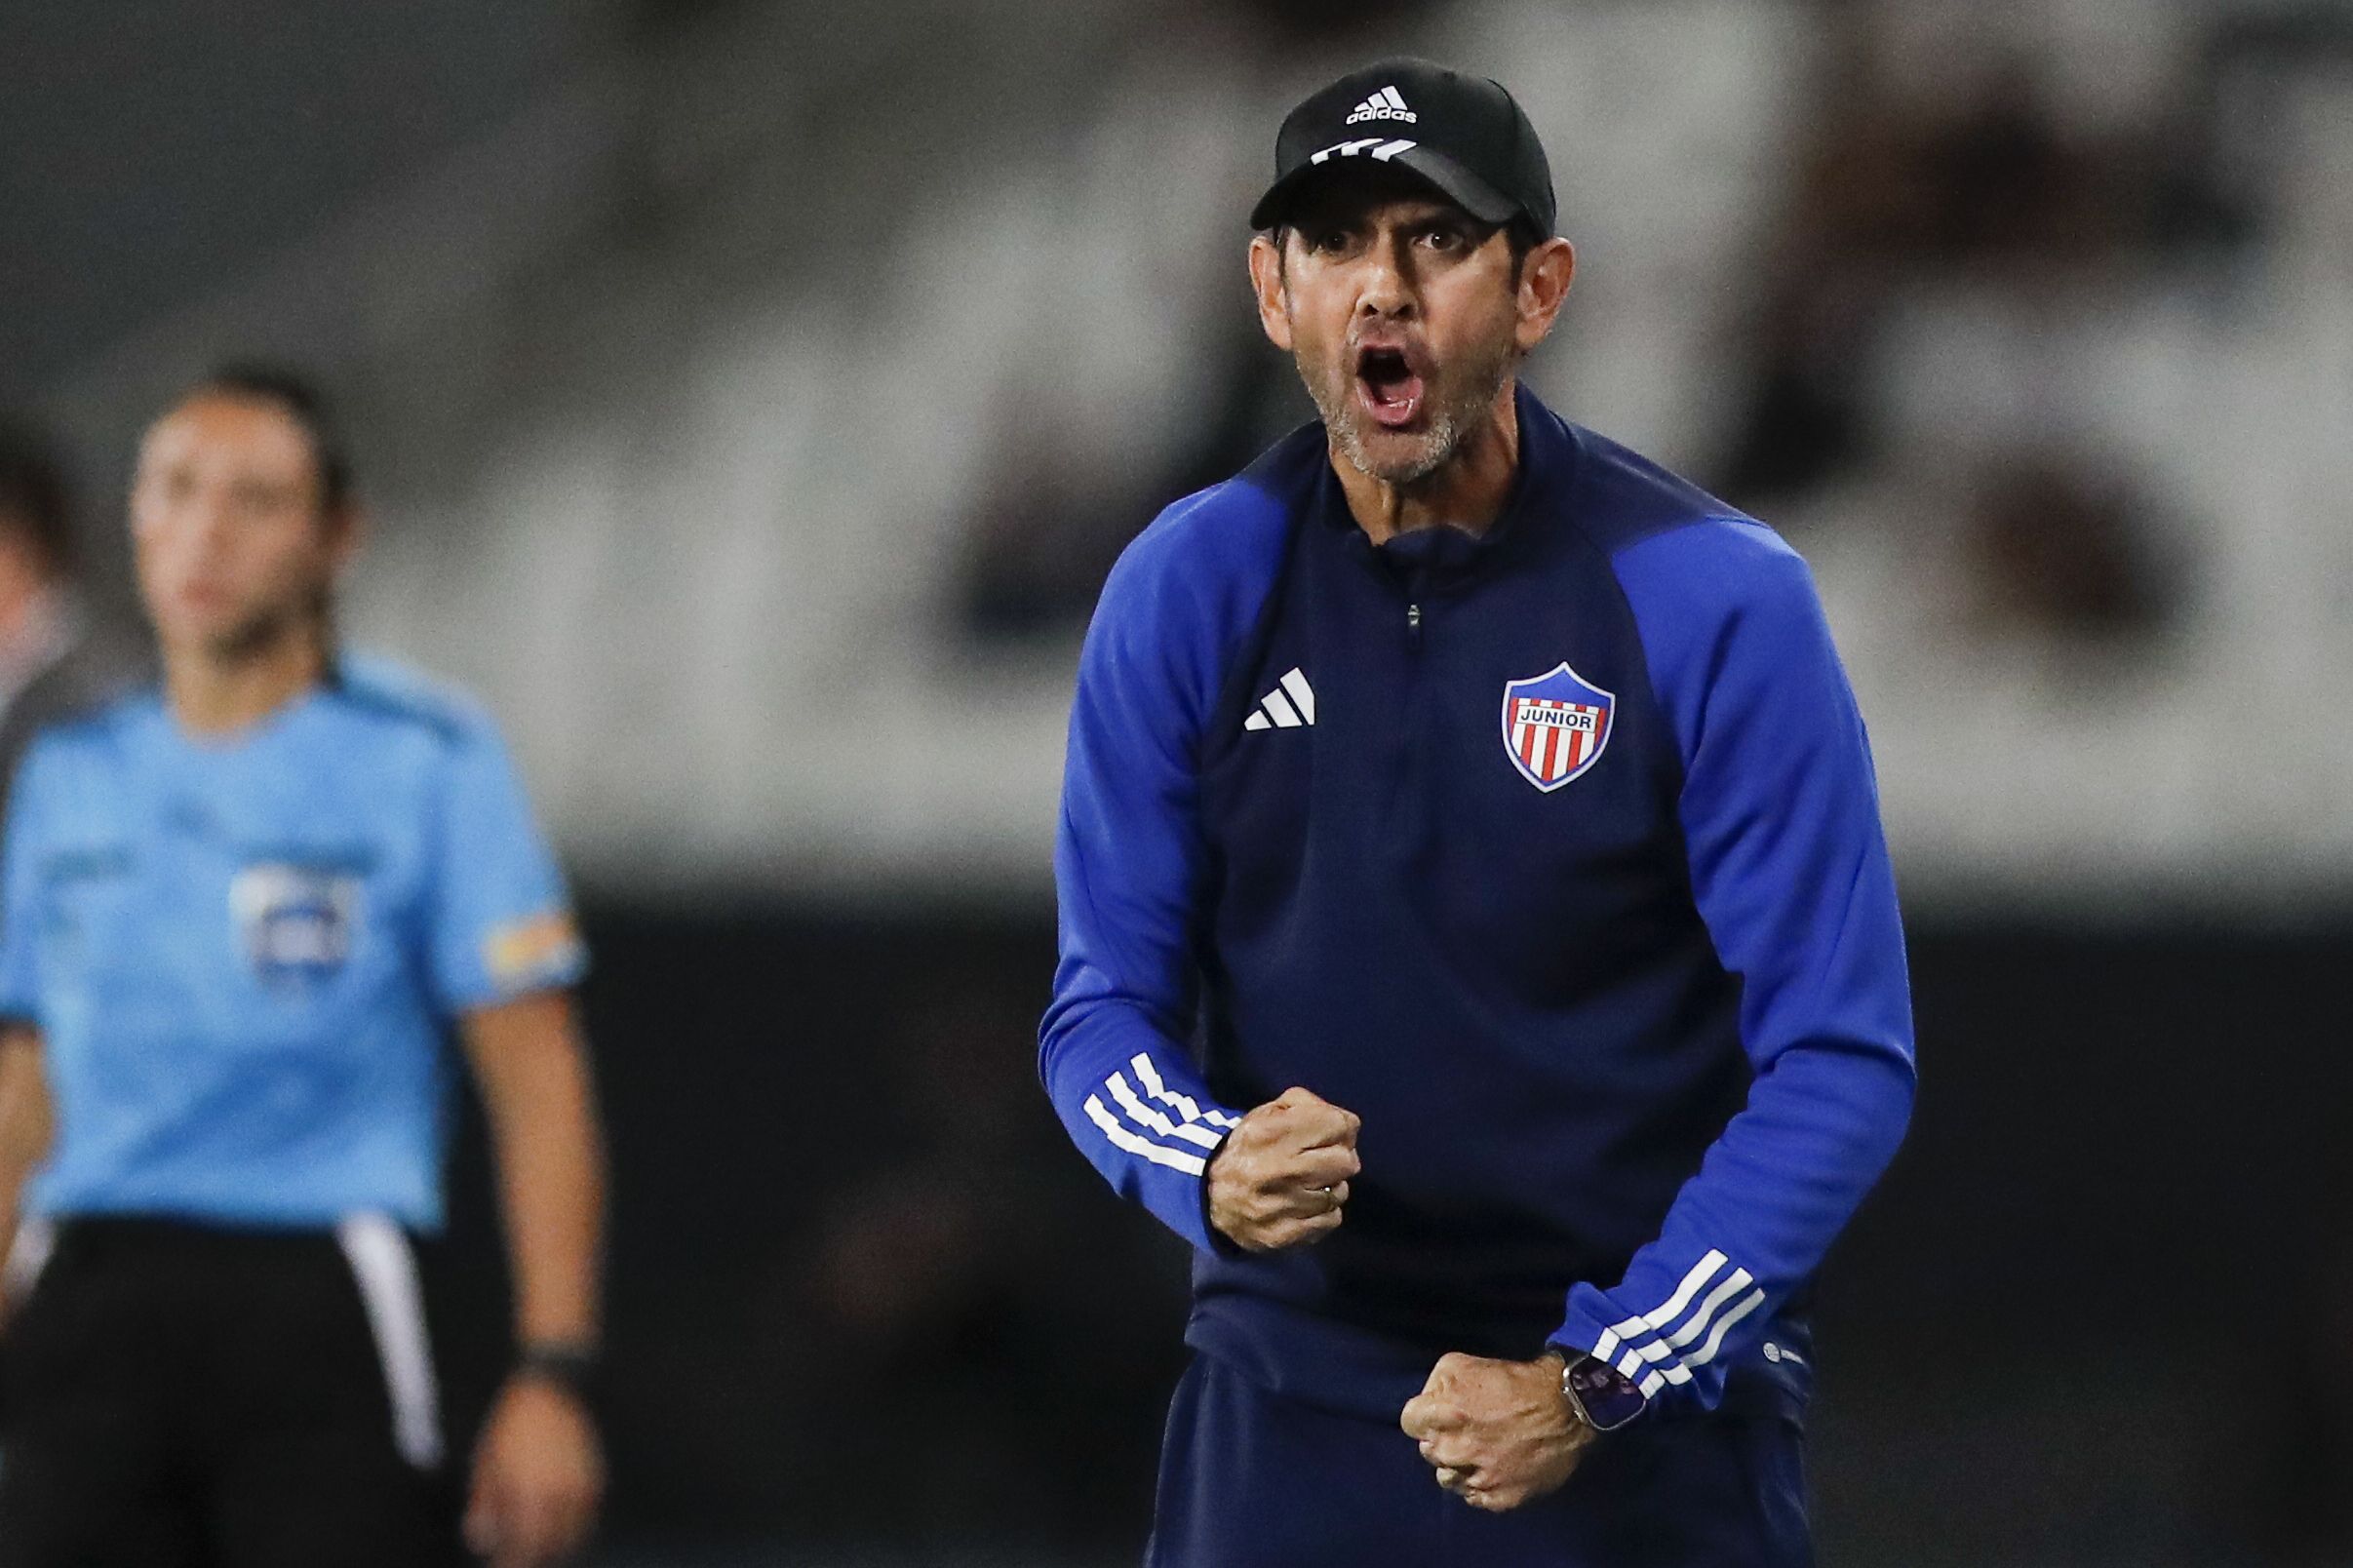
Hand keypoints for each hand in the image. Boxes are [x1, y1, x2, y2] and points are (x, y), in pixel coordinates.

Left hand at [465, 1375, 603, 1567]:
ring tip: (540, 1547)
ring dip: (557, 1547)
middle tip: (518, 1557)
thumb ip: (483, 1506)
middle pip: (551, 1547)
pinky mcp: (596, 1477)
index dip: (512, 1563)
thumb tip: (483, 1541)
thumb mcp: (485, 1463)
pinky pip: (589, 1518)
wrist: (551, 1389)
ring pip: (576, 1536)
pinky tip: (561, 1528)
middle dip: (534, 1557)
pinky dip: (577, 1530)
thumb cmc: (511, 1425)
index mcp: (529, 1493)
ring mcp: (582, 1486)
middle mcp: (560, 1495)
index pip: (524, 1547)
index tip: (501, 1566)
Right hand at [1205, 1085, 1360, 1251]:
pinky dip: (1324, 1212)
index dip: (1342, 1127)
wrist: (1210, 1196)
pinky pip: (1331, 1220)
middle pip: (1346, 1161)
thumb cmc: (1249, 1148)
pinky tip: (1306, 1204)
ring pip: (1340, 1193)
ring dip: (1331, 1186)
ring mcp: (1281, 1206)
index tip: (1332, 1133)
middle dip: (1340, 1157)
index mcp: (1271, 1132)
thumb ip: (1308, 1105)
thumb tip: (1346, 1125)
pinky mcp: (1284, 1234)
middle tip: (1324, 1159)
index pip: (1339, 1125)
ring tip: (1310, 1183)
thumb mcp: (1267, 1113)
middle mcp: (1277, 1169)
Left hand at [1400, 1351, 1592, 1511]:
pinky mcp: (1499, 1499)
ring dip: (1457, 1465)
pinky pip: (1473, 1497)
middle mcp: (1456, 1451)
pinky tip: (1493, 1468)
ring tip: (1479, 1452)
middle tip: (1465, 1430)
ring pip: (1447, 1478)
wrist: (1567, 1408)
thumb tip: (1427, 1403)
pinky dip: (1479, 1485)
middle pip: (1428, 1451)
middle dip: (1441, 1439)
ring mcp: (1477, 1479)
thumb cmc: (1514, 1382)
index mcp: (1444, 1415)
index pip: (1409, 1423)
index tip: (1438, 1414)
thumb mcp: (1462, 1363)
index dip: (1423, 1415)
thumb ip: (1435, 1384)